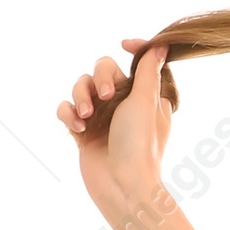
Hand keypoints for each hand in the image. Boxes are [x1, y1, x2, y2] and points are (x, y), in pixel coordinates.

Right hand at [55, 39, 174, 222]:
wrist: (122, 186)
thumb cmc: (140, 145)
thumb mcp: (146, 101)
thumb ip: (149, 71)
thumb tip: (162, 45)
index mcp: (142, 96)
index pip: (134, 62)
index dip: (132, 49)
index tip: (124, 43)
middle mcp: (122, 104)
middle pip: (102, 69)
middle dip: (99, 77)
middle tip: (106, 95)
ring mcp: (100, 118)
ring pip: (81, 88)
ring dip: (80, 96)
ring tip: (86, 117)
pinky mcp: (82, 133)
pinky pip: (67, 110)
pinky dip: (68, 115)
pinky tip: (77, 129)